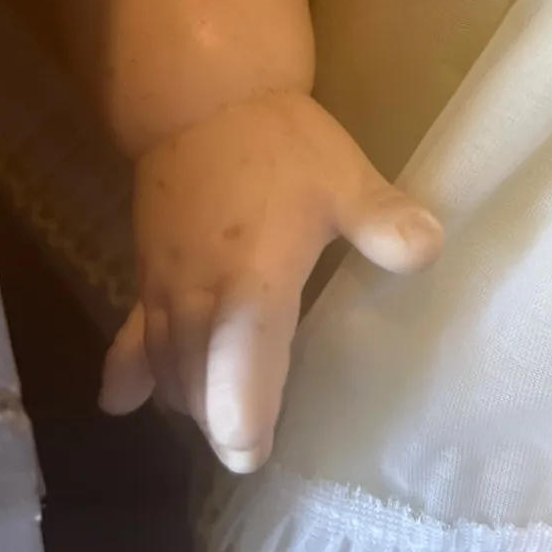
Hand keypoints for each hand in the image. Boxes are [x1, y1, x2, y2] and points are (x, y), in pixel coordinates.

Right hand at [98, 91, 442, 471]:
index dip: (245, 422)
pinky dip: (130, 373)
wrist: (204, 101)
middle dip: (223, 423)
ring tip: (221, 419)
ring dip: (191, 402)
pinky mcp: (144, 275)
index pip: (239, 372)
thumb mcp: (344, 177)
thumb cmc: (279, 143)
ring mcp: (164, 289)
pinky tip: (122, 403)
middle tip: (255, 441)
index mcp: (252, 281)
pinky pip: (132, 336)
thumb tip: (429, 249)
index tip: (257, 451)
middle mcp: (198, 297)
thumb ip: (383, 220)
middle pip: (198, 387)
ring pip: (168, 368)